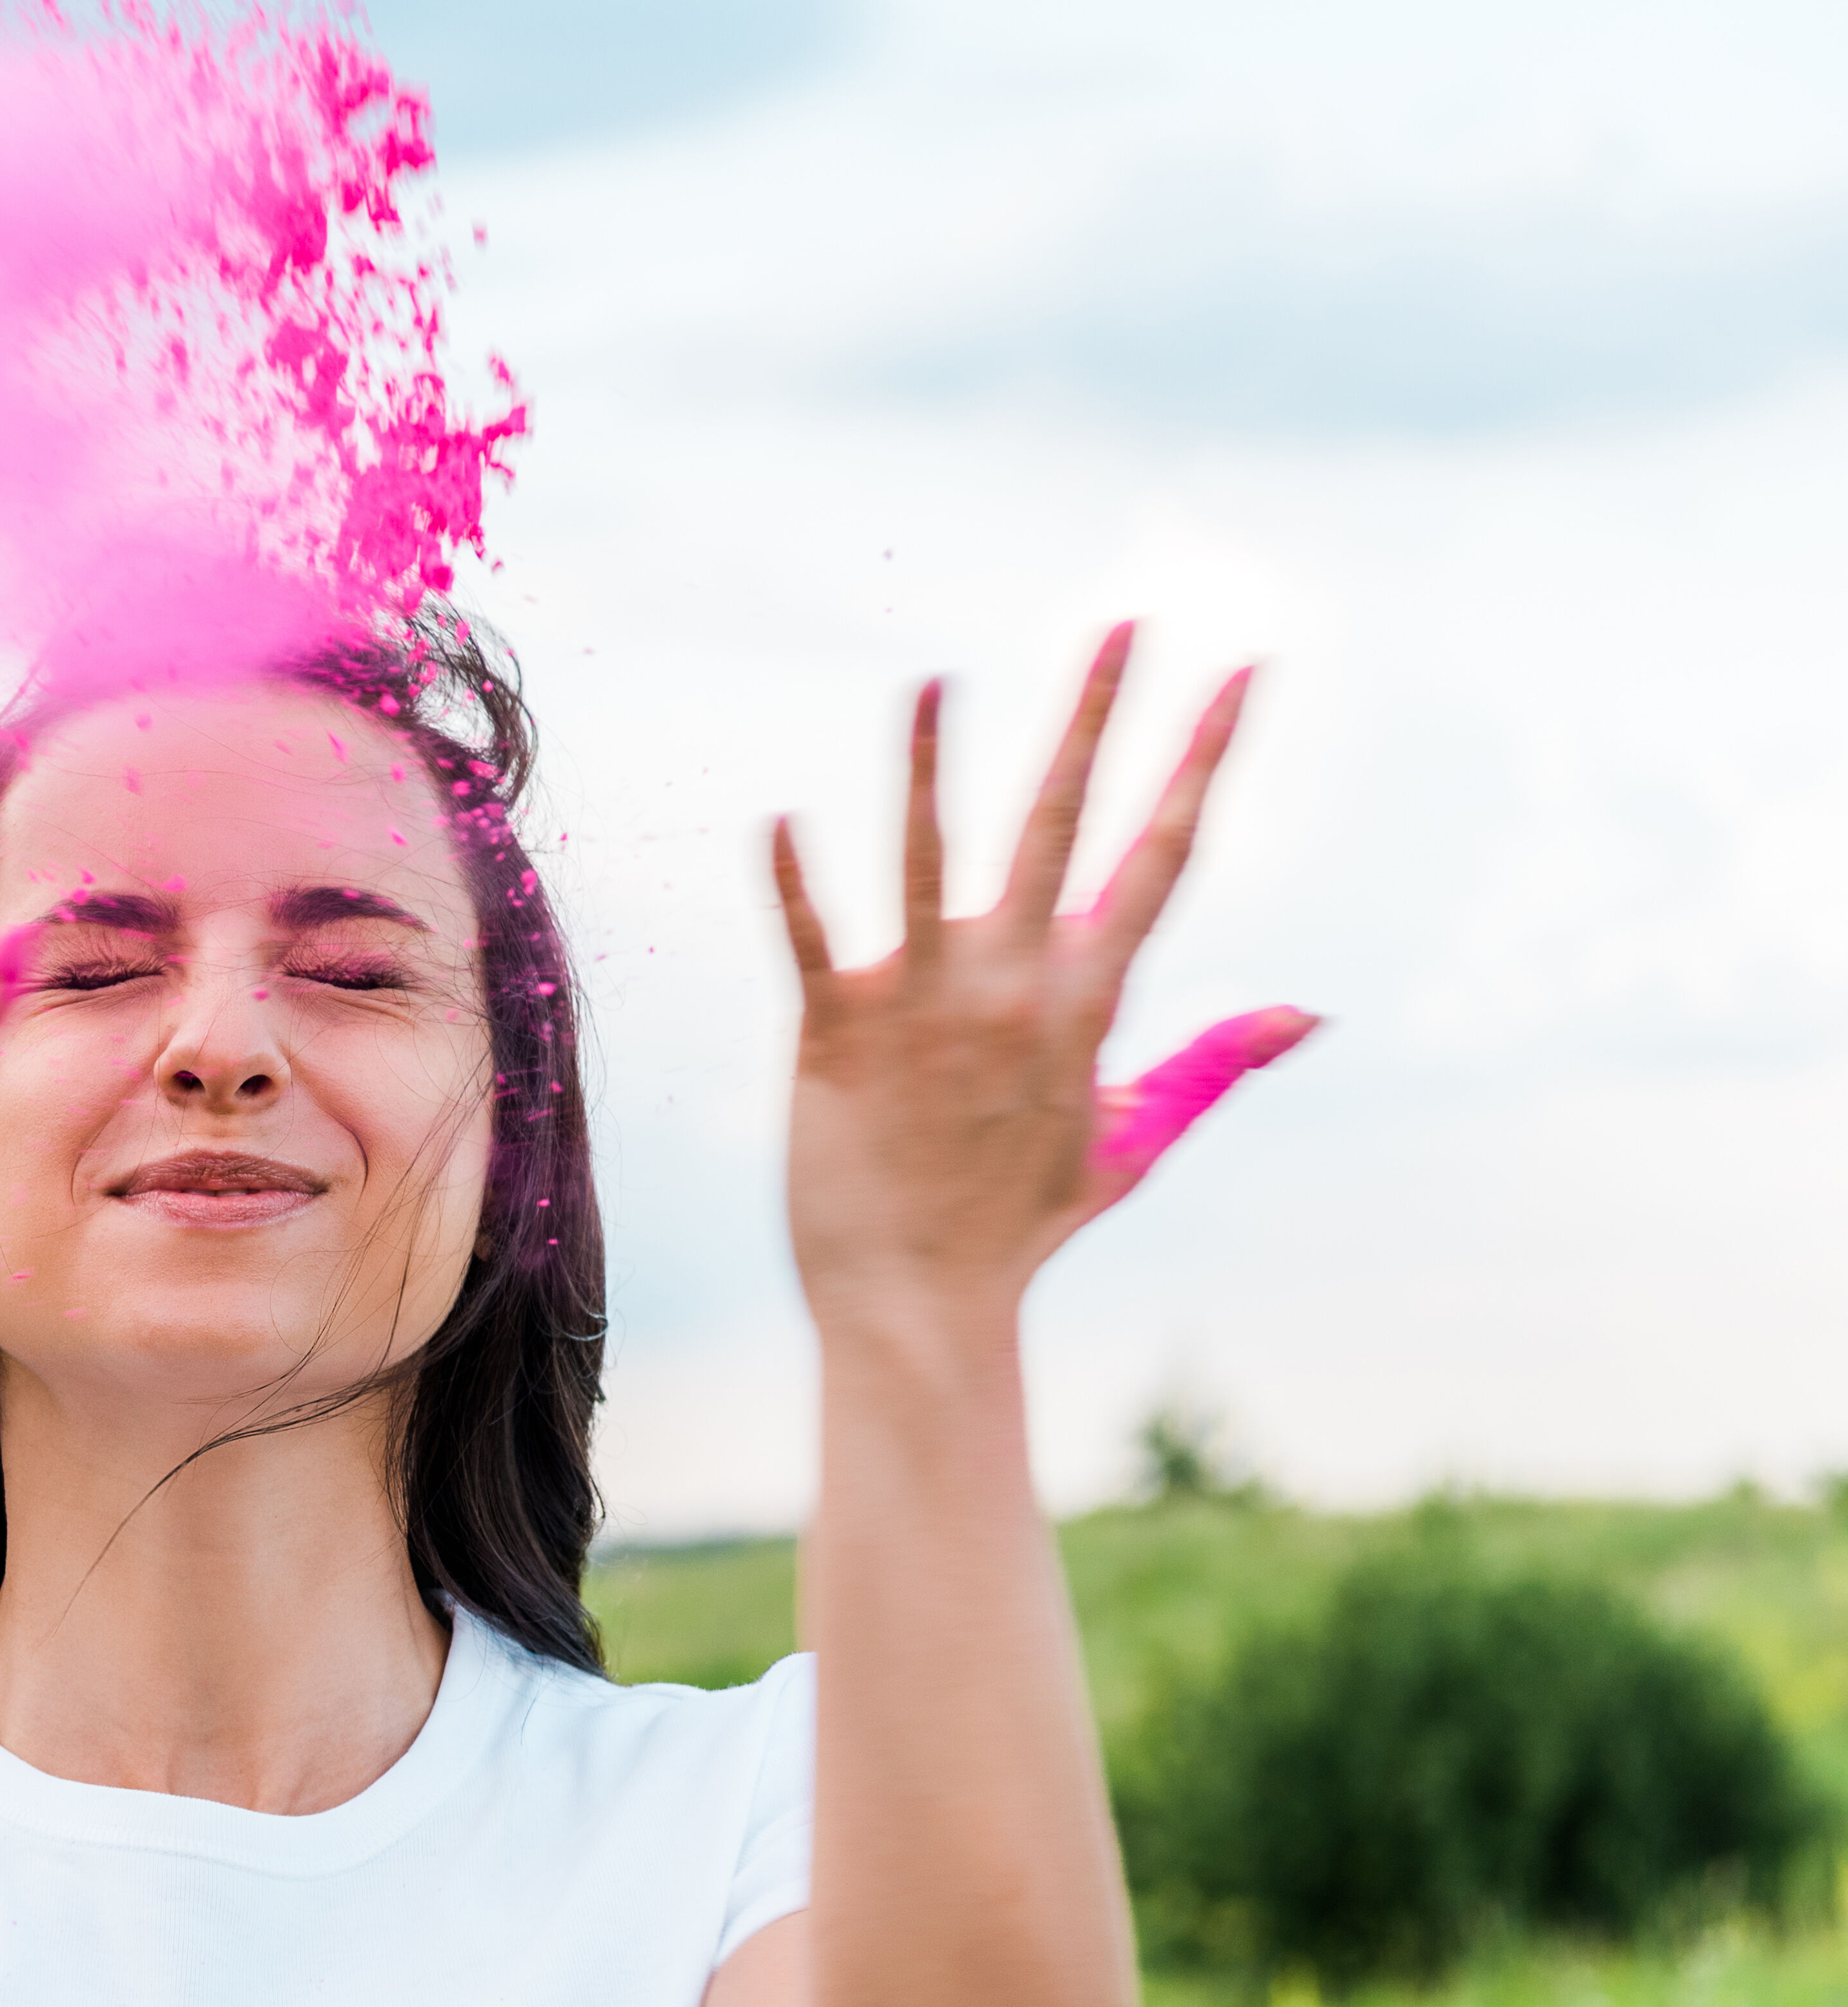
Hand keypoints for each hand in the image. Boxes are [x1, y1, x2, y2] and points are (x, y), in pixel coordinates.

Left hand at [770, 625, 1316, 1326]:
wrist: (919, 1303)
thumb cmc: (1017, 1223)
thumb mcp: (1134, 1142)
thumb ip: (1213, 1064)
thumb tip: (1310, 1013)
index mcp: (1084, 999)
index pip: (1161, 855)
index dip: (1204, 760)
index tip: (1244, 674)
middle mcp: (1012, 988)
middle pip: (1064, 827)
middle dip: (1097, 718)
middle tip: (1126, 621)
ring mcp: (926, 1009)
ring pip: (929, 864)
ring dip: (931, 769)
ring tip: (933, 679)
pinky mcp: (837, 1038)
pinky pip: (813, 947)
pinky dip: (795, 887)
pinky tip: (778, 820)